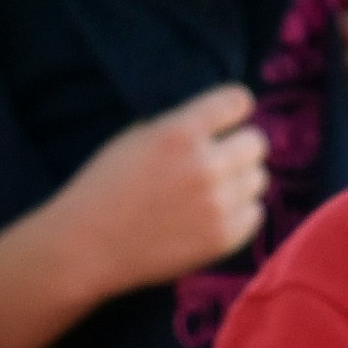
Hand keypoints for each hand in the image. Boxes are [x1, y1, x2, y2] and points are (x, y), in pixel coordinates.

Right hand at [48, 85, 269, 292]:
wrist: (87, 245)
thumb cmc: (106, 187)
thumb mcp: (134, 139)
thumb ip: (180, 126)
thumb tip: (223, 119)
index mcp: (178, 134)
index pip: (237, 101)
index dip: (235, 107)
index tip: (230, 116)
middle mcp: (204, 166)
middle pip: (257, 143)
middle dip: (239, 147)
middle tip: (216, 159)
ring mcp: (217, 204)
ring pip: (259, 178)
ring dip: (240, 180)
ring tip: (207, 190)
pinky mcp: (225, 237)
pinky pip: (255, 213)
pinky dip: (239, 211)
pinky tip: (209, 214)